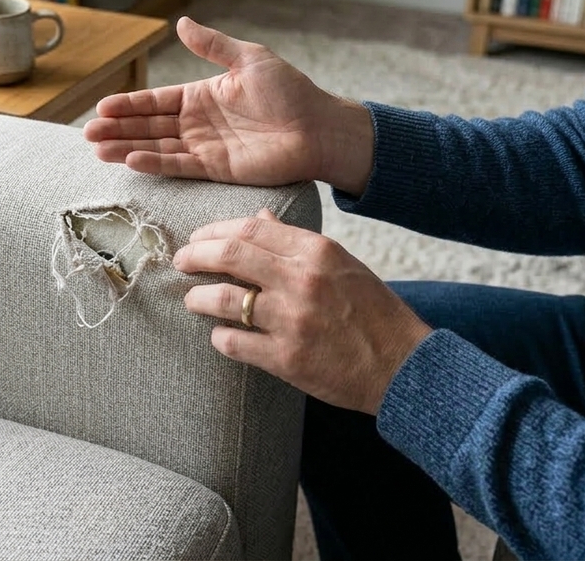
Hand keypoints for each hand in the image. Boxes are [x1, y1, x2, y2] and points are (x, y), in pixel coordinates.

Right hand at [83, 17, 374, 193]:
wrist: (318, 127)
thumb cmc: (290, 92)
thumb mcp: (249, 58)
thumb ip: (213, 45)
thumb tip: (181, 22)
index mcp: (202, 95)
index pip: (156, 100)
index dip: (129, 104)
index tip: (102, 106)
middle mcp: (198, 123)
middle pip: (149, 126)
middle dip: (118, 129)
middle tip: (88, 132)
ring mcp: (205, 147)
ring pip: (157, 147)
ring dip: (127, 147)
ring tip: (98, 149)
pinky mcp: (216, 168)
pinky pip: (178, 165)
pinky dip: (154, 163)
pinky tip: (130, 160)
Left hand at [173, 209, 431, 414]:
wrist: (402, 365)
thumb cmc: (372, 311)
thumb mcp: (342, 264)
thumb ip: (297, 242)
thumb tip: (259, 220)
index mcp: (316, 252)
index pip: (250, 229)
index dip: (214, 231)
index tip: (198, 239)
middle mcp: (302, 280)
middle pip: (229, 256)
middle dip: (195, 257)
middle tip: (181, 262)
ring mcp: (292, 320)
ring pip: (223, 300)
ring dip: (198, 298)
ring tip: (192, 300)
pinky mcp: (286, 358)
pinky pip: (233, 343)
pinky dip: (220, 338)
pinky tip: (220, 336)